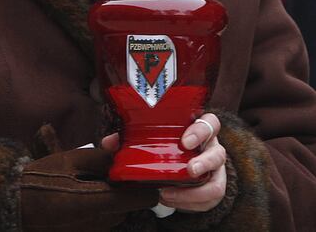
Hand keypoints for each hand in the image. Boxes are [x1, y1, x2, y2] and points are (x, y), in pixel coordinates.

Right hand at [20, 146, 158, 230]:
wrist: (13, 205)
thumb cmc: (41, 179)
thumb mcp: (71, 159)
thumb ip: (102, 156)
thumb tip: (122, 148)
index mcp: (98, 201)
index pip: (138, 199)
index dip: (148, 187)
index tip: (150, 176)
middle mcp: (99, 223)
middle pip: (126, 207)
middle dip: (123, 191)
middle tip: (111, 172)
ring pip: (113, 216)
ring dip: (110, 201)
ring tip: (90, 183)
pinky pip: (98, 222)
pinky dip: (97, 210)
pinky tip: (79, 196)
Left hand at [102, 113, 226, 213]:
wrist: (180, 160)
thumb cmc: (166, 143)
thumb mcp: (151, 136)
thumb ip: (130, 137)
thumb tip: (109, 143)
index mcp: (198, 127)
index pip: (209, 123)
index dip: (200, 131)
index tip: (185, 141)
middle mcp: (210, 147)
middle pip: (218, 153)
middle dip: (205, 162)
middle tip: (189, 170)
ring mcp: (214, 170)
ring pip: (218, 181)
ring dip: (196, 192)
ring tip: (170, 195)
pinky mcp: (212, 187)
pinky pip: (209, 200)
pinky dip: (190, 204)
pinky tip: (171, 201)